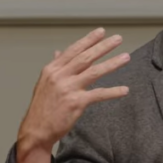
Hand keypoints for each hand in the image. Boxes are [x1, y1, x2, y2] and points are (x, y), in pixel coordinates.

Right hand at [15, 28, 129, 162]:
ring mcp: (68, 88)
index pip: (73, 50)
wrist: (36, 130)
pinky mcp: (76, 103)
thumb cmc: (42, 108)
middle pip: (85, 57)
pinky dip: (113, 91)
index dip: (88, 40)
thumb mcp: (45, 83)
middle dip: (103, 46)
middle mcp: (60, 76)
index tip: (101, 32)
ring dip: (112, 63)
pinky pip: (99, 94)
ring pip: (94, 72)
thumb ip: (55, 67)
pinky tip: (124, 90)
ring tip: (126, 57)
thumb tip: (58, 52)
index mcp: (52, 70)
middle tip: (118, 38)